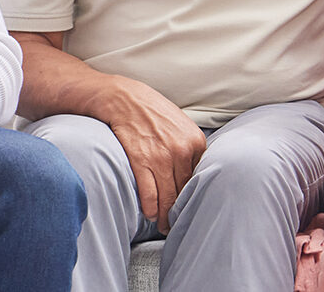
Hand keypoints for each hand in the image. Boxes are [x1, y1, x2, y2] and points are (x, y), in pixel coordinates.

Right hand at [101, 76, 206, 233]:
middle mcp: (181, 150)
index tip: (188, 206)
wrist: (125, 99)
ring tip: (163, 224)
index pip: (198, 178)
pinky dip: (151, 209)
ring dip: (165, 216)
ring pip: (168, 198)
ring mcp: (161, 157)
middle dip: (179, 210)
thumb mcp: (181, 125)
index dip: (192, 195)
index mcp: (195, 141)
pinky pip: (149, 196)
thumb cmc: (154, 112)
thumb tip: (195, 174)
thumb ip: (190, 148)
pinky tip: (151, 213)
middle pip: (183, 191)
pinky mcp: (141, 162)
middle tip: (175, 222)